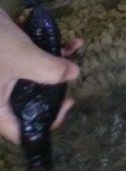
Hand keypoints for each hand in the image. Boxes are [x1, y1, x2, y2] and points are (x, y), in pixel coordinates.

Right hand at [0, 10, 81, 144]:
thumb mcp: (22, 58)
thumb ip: (49, 70)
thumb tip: (74, 74)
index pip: (20, 131)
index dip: (45, 123)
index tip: (66, 102)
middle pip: (29, 104)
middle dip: (53, 89)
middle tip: (70, 77)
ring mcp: (3, 76)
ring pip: (31, 78)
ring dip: (54, 64)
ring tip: (72, 51)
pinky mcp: (5, 57)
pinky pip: (28, 60)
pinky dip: (46, 50)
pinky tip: (69, 39)